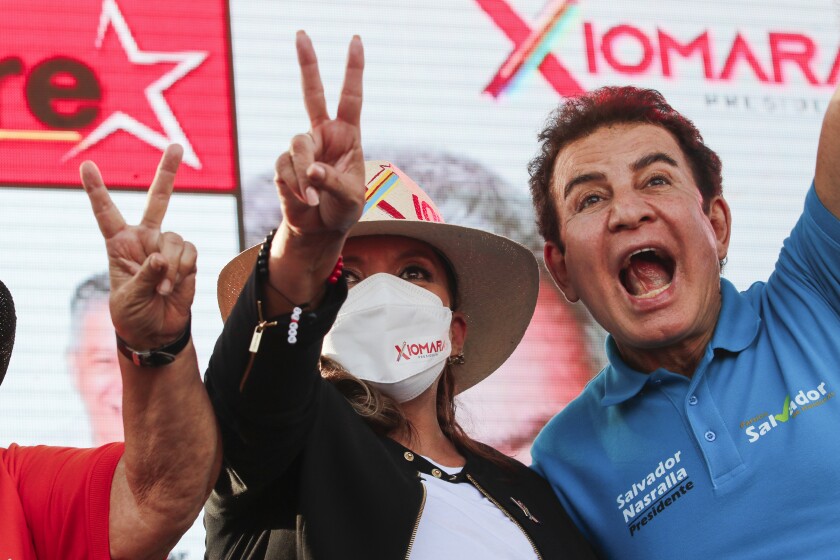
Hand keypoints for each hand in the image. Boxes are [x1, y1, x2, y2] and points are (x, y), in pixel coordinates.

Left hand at [80, 144, 195, 349]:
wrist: (157, 332)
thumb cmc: (133, 314)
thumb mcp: (129, 296)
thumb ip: (146, 274)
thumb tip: (163, 257)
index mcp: (119, 244)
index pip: (106, 212)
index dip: (96, 189)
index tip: (85, 165)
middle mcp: (146, 239)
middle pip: (158, 200)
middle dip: (168, 172)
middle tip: (177, 146)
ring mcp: (168, 247)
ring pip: (176, 238)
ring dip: (172, 266)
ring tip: (163, 288)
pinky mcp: (188, 259)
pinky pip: (190, 252)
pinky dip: (184, 269)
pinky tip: (174, 286)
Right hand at [274, 31, 365, 238]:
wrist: (320, 229)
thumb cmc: (342, 210)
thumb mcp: (350, 199)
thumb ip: (333, 182)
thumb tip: (310, 169)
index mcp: (347, 135)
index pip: (351, 97)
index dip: (353, 69)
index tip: (355, 40)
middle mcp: (322, 134)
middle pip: (311, 92)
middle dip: (307, 63)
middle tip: (301, 33)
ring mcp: (301, 147)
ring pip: (297, 146)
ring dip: (305, 173)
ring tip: (313, 196)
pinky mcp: (282, 164)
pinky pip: (285, 168)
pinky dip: (296, 186)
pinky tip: (305, 199)